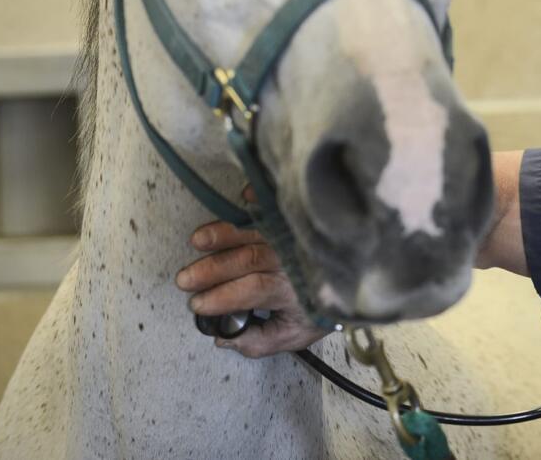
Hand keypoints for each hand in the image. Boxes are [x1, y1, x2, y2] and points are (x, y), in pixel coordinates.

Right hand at [176, 212, 328, 357]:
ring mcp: (294, 238)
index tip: (197, 304)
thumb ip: (256, 341)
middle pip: (250, 260)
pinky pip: (277, 208)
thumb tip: (223, 338)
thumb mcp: (291, 335)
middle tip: (185, 279)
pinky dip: (261, 202)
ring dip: (225, 234)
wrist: (355, 280)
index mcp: (293, 291)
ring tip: (198, 240)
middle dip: (213, 269)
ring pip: (257, 233)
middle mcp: (293, 261)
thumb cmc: (318, 308)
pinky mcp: (294, 221)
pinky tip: (243, 198)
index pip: (254, 290)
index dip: (223, 297)